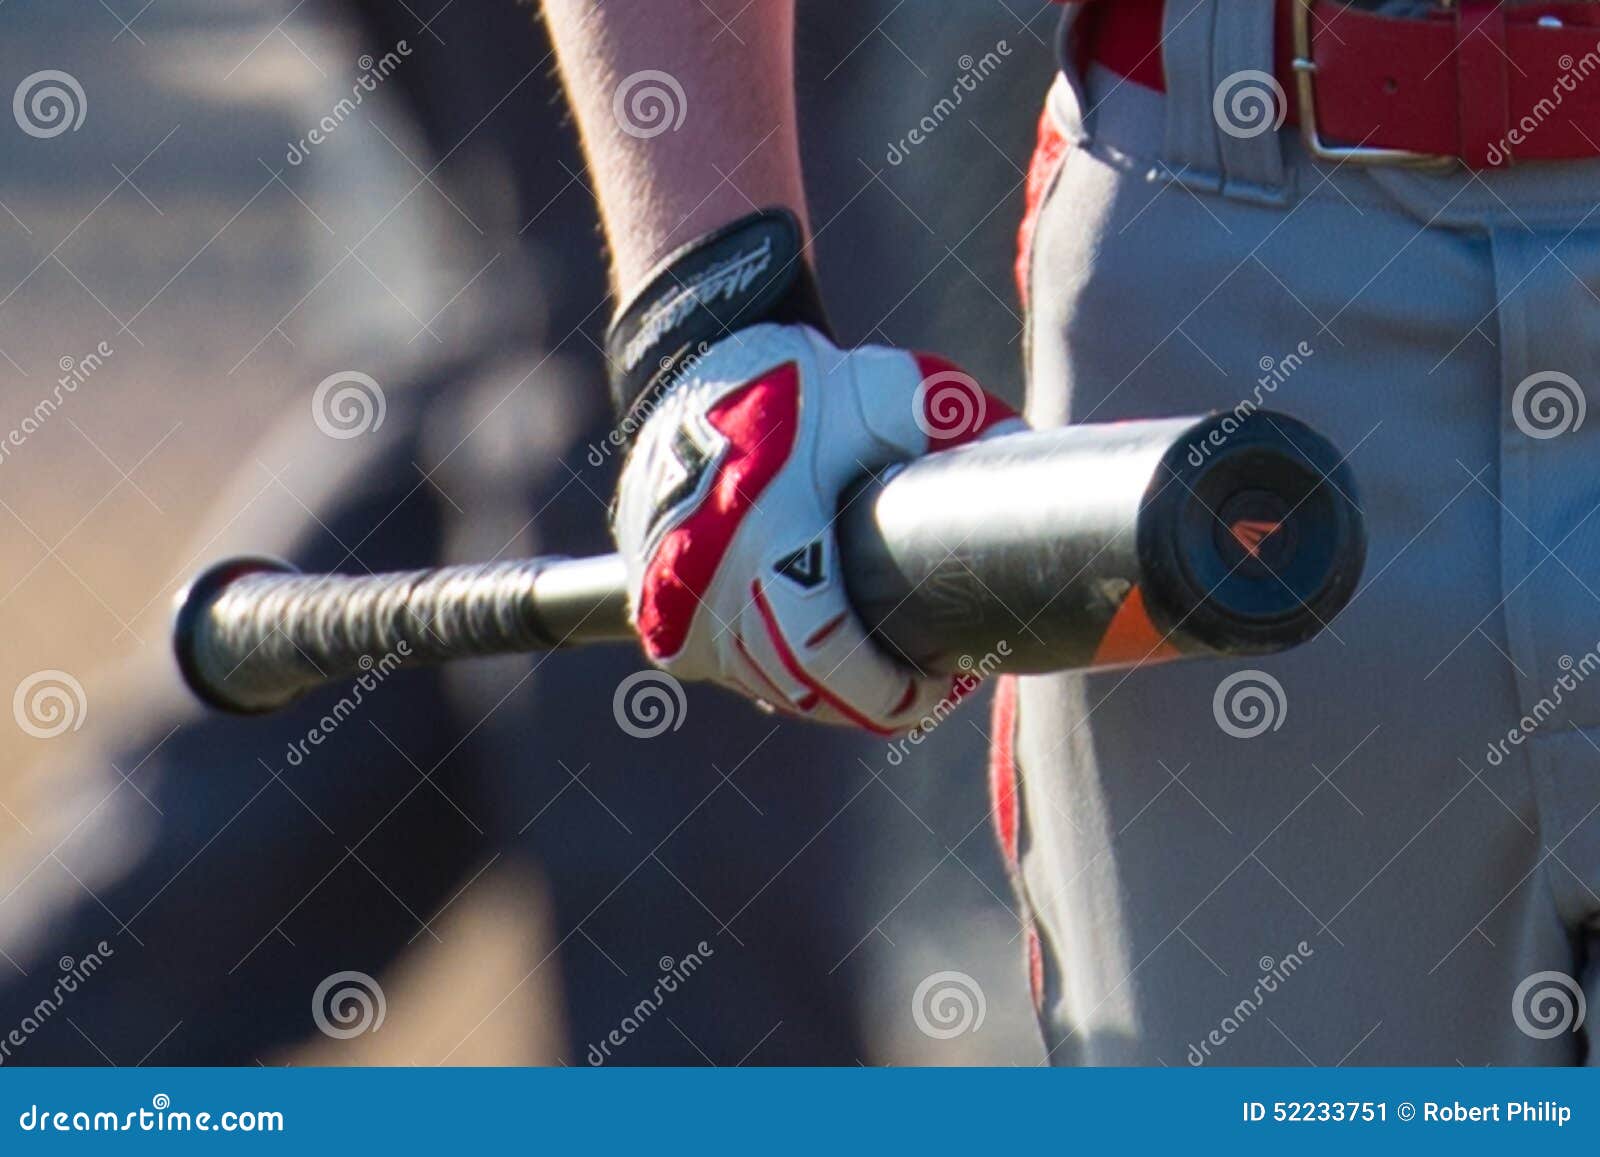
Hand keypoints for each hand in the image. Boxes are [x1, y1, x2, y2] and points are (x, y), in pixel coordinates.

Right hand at [613, 322, 1022, 732]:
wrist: (696, 363)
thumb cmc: (802, 383)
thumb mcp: (893, 391)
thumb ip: (962, 426)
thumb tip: (1033, 461)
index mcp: (764, 536)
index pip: (826, 656)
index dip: (888, 692)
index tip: (938, 682)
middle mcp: (704, 580)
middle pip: (798, 687)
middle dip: (866, 700)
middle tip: (921, 686)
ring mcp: (669, 599)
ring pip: (760, 683)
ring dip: (821, 692)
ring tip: (876, 672)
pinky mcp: (654, 602)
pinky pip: (723, 665)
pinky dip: (770, 670)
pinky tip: (814, 659)